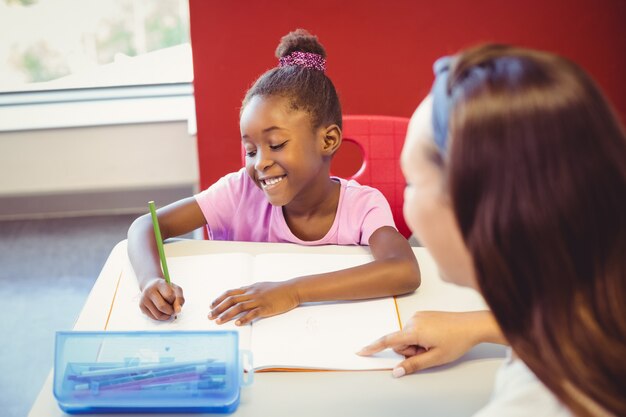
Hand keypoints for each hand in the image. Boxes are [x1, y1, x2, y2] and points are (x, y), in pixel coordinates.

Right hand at [140, 278, 184, 320]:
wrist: (152, 285)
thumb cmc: (167, 289)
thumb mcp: (176, 290)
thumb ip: (180, 299)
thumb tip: (178, 310)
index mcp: (160, 284)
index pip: (169, 296)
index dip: (174, 301)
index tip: (174, 300)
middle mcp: (150, 290)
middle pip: (162, 307)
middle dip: (171, 311)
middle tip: (173, 309)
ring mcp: (144, 299)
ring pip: (158, 315)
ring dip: (166, 315)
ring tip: (168, 310)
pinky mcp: (141, 306)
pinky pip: (154, 317)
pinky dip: (161, 317)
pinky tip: (162, 311)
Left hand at [208, 281, 299, 325]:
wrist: (292, 289)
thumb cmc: (278, 289)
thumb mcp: (261, 286)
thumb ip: (250, 290)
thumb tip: (241, 293)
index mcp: (250, 288)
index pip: (230, 293)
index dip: (219, 299)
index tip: (211, 305)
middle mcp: (252, 293)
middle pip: (231, 300)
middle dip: (218, 308)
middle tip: (210, 316)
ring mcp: (259, 300)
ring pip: (239, 307)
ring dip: (227, 314)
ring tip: (218, 321)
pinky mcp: (266, 308)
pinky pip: (253, 313)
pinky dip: (244, 318)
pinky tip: (237, 323)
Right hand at [358, 311, 496, 376]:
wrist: (472, 325)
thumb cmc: (457, 340)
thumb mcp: (435, 358)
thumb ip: (413, 365)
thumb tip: (396, 372)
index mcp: (414, 331)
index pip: (388, 341)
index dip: (373, 347)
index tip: (361, 351)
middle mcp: (413, 320)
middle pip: (399, 342)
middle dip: (409, 351)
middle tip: (428, 352)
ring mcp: (418, 316)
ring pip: (407, 337)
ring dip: (416, 344)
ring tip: (434, 344)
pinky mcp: (423, 315)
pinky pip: (414, 329)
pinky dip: (420, 337)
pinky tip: (435, 337)